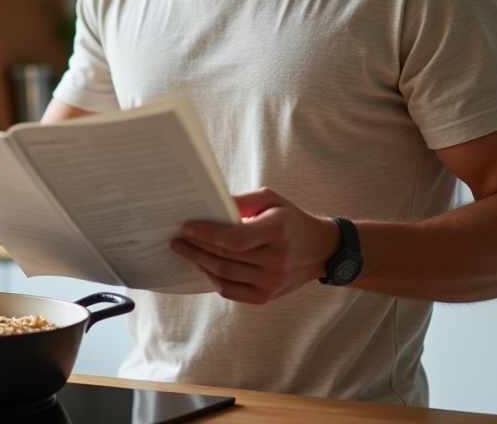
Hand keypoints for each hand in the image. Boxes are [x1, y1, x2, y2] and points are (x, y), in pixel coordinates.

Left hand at [170, 188, 340, 304]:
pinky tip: (202, 266)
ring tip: (184, 251)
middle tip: (177, 239)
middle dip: (196, 248)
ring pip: (224, 276)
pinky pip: (231, 292)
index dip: (207, 234)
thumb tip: (212, 203)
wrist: (319, 250)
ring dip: (199, 263)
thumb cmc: (290, 220)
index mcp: (277, 231)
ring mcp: (272, 282)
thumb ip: (243, 201)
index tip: (186, 227)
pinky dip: (212, 279)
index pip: (234, 239)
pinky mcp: (266, 297)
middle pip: (225, 258)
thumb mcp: (271, 199)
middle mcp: (276, 260)